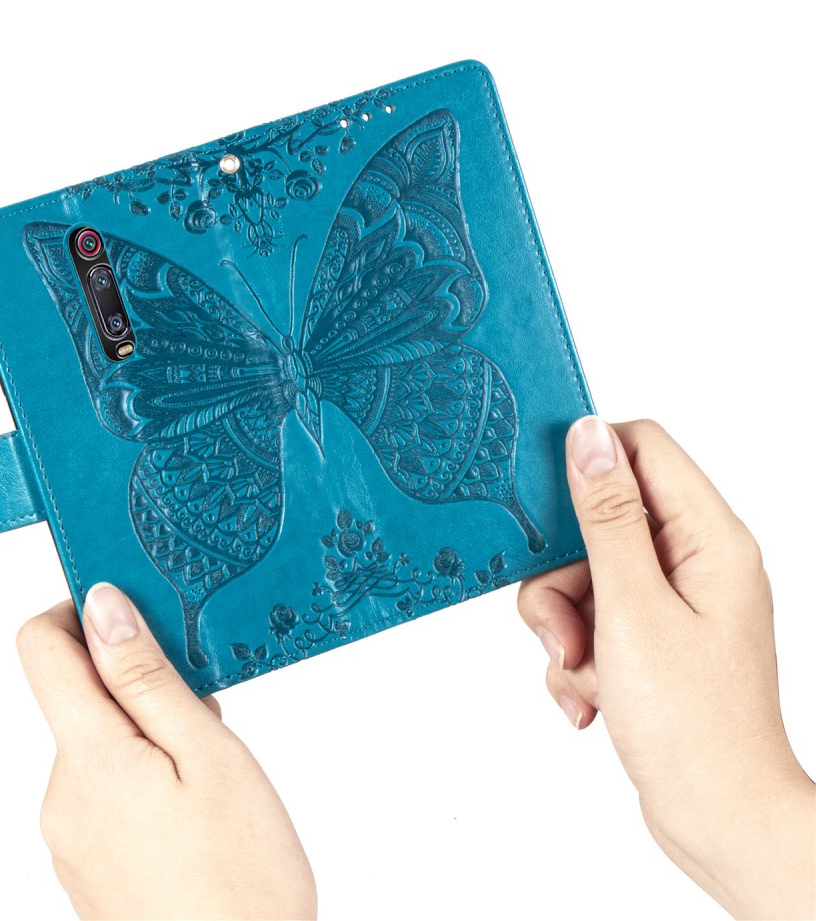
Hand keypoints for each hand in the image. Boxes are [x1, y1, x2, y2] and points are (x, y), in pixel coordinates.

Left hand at [17, 583, 316, 919]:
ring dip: (148, 728)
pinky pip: (105, 787)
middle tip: (206, 701)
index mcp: (87, 758)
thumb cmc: (242, 879)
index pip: (40, 647)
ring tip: (211, 763)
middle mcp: (62, 795)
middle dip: (136, 678)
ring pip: (98, 742)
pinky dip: (145, 771)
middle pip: (77, 695)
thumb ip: (144, 677)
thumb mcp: (207, 755)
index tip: (137, 609)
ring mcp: (71, 835)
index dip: (81, 610)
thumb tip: (102, 605)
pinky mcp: (90, 862)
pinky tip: (197, 803)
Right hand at [518, 417, 813, 918]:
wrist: (717, 819)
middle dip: (562, 575)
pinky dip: (577, 655)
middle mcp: (693, 561)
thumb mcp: (632, 607)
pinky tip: (591, 696)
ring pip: (583, 575)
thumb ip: (607, 516)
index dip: (587, 460)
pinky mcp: (651, 638)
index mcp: (708, 538)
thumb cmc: (693, 724)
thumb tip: (590, 436)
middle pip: (598, 520)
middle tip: (564, 624)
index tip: (540, 500)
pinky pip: (589, 619)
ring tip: (582, 672)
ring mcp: (671, 602)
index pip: (642, 448)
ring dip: (564, 624)